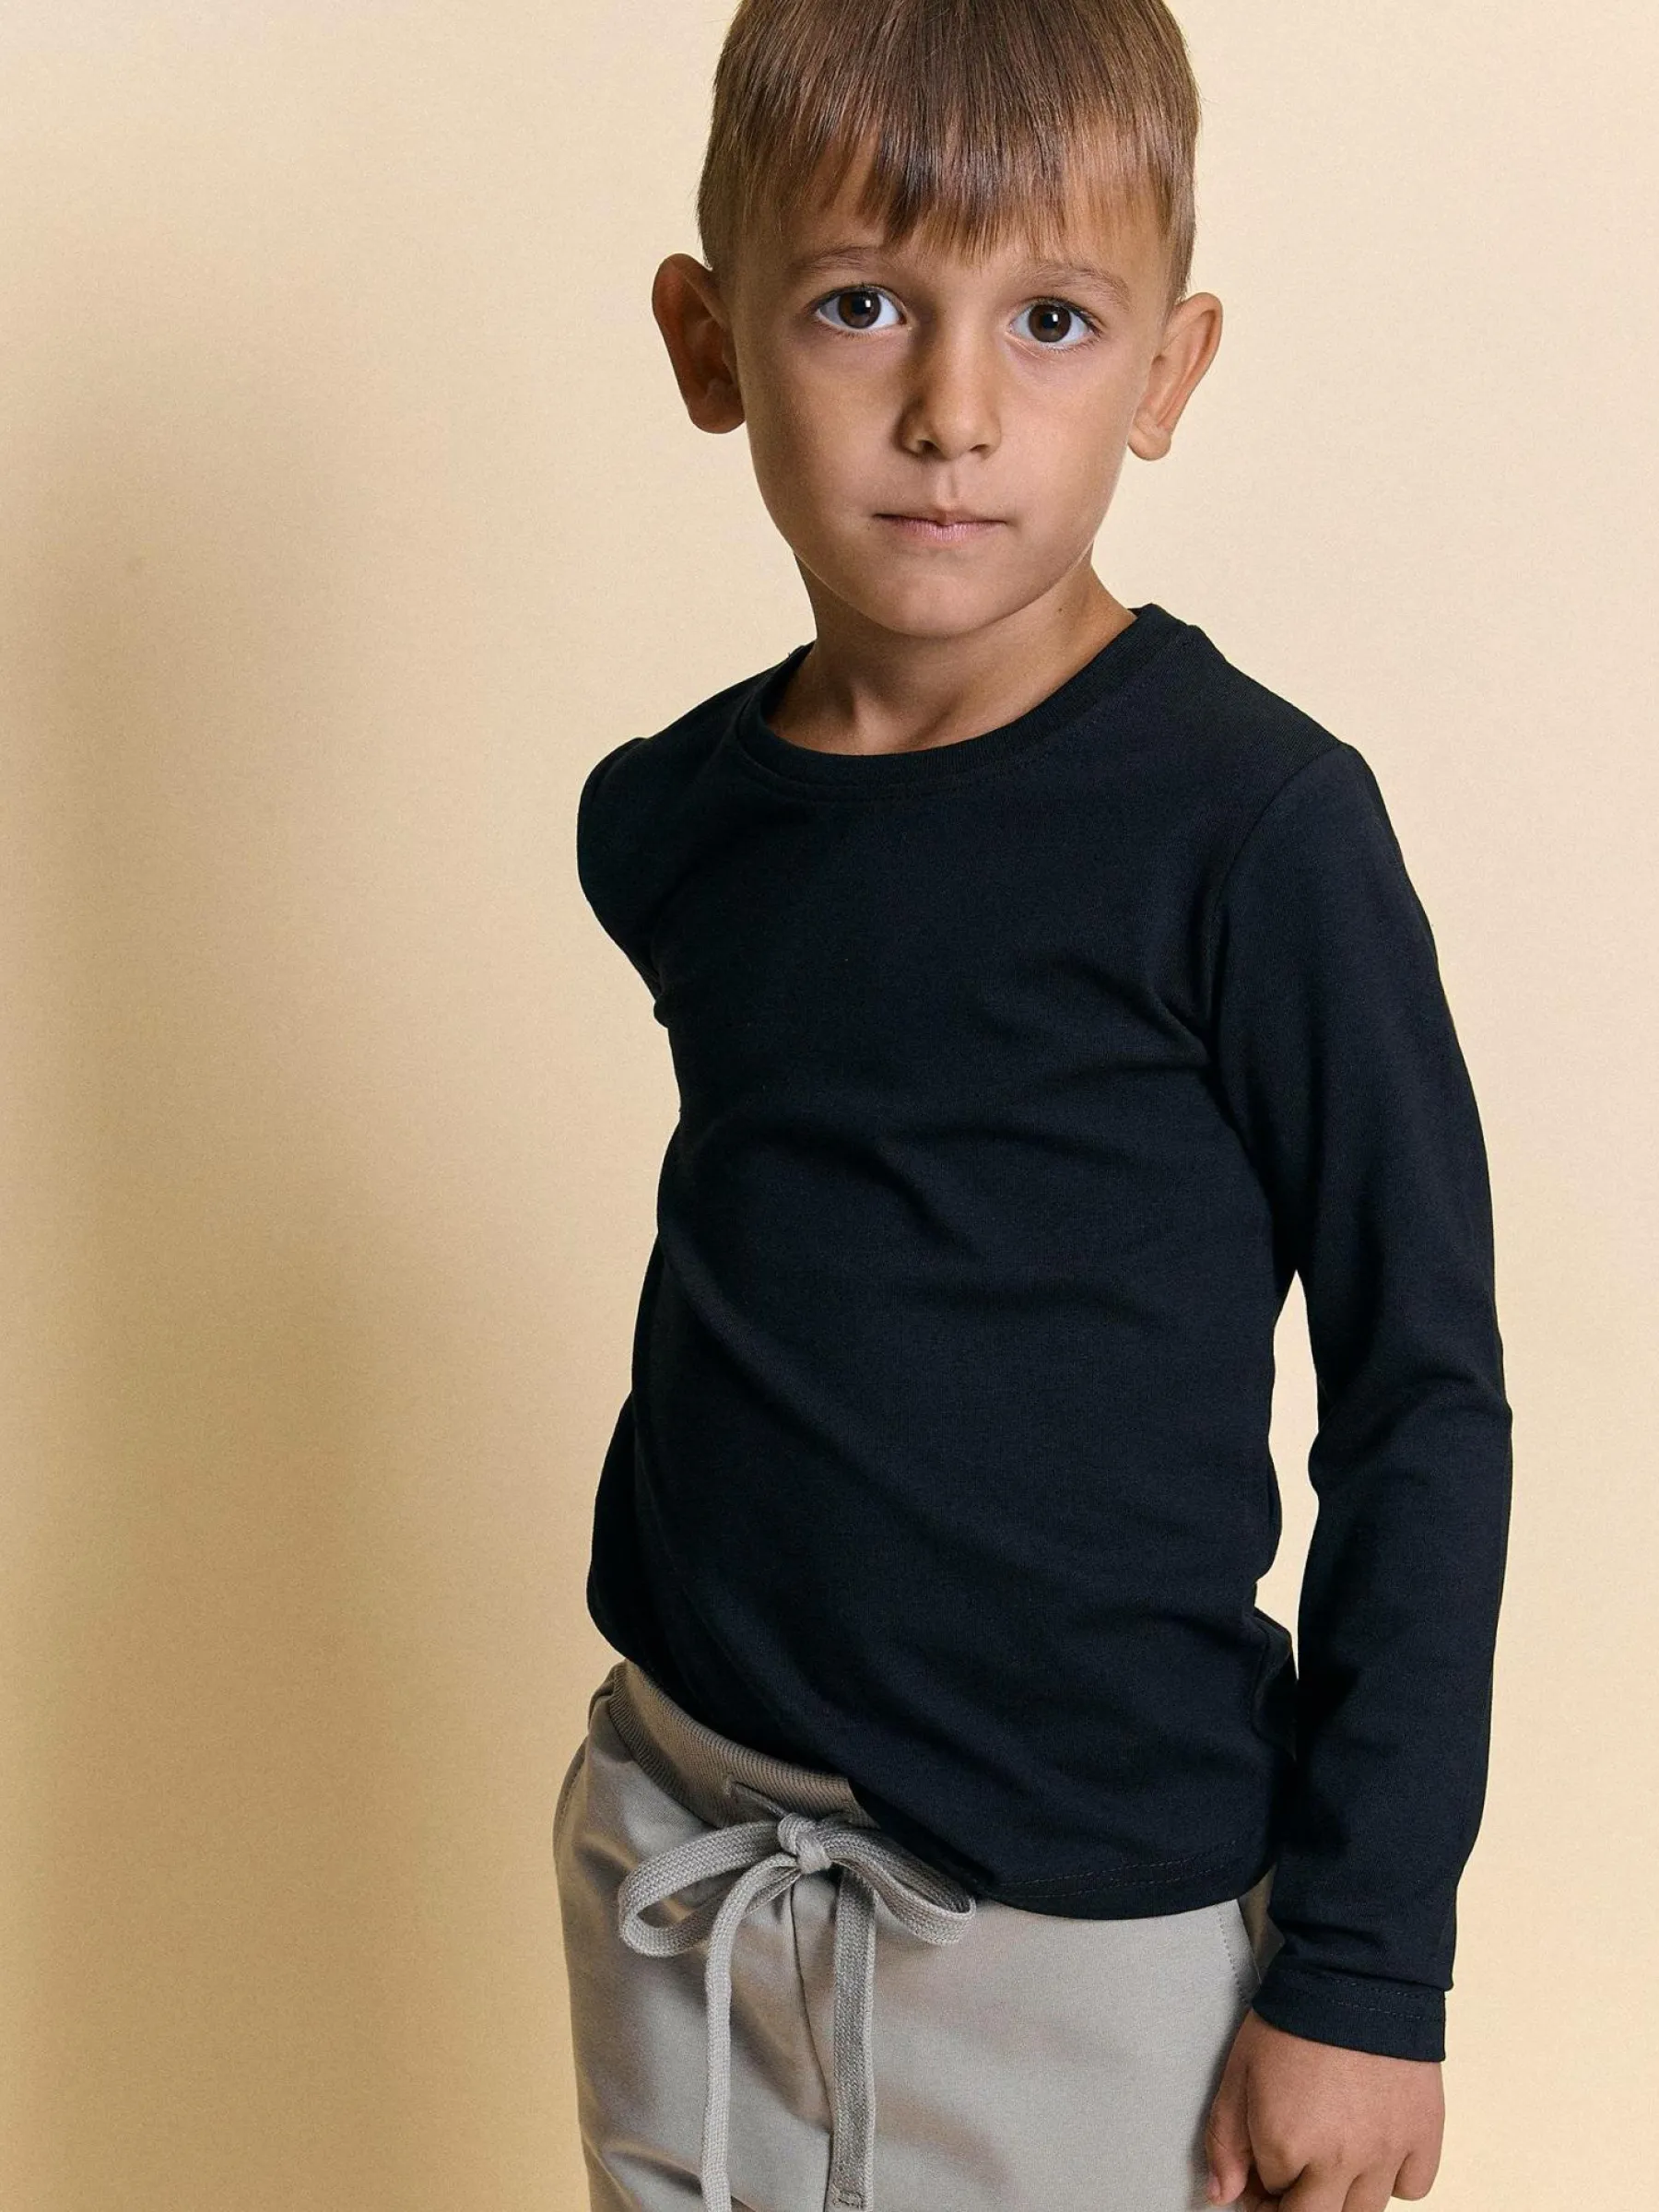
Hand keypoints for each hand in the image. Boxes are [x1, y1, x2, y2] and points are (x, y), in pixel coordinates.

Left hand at [1203, 2007, 1443, 2209]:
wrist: (1355, 1975)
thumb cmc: (1292, 2020)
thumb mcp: (1239, 2071)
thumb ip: (1225, 2140)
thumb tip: (1224, 2196)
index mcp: (1288, 2146)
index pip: (1271, 2201)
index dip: (1261, 2184)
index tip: (1260, 2164)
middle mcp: (1340, 2162)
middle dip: (1297, 2206)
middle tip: (1291, 2176)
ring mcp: (1387, 2153)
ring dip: (1343, 2196)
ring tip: (1330, 2157)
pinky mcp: (1425, 2135)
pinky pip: (1412, 2187)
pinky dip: (1394, 2177)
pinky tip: (1374, 2146)